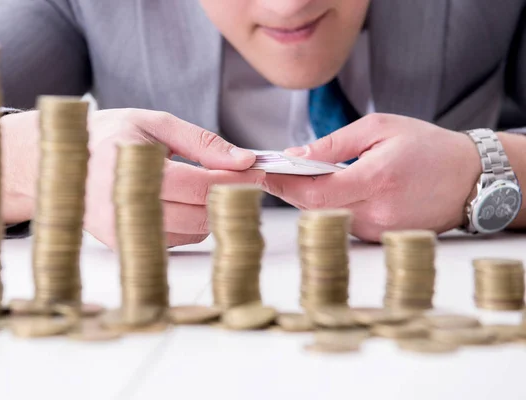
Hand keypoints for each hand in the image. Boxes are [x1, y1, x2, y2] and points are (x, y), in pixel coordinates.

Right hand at [0, 108, 263, 248]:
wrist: (59, 163)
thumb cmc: (108, 136)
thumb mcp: (154, 123)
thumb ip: (201, 142)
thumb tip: (243, 160)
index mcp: (131, 166)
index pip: (199, 185)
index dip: (236, 180)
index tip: (258, 171)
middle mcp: (123, 205)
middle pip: (201, 214)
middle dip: (228, 196)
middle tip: (239, 178)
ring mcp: (121, 230)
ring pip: (193, 232)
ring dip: (210, 211)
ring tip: (204, 186)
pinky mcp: (123, 244)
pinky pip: (175, 240)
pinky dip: (190, 222)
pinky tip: (181, 201)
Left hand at [262, 113, 481, 241]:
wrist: (472, 178)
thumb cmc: (428, 147)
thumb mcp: (380, 128)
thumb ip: (334, 143)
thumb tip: (294, 155)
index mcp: (375, 180)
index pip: (312, 192)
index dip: (281, 185)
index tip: (259, 174)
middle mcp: (375, 213)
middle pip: (312, 208)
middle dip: (288, 189)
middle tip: (269, 172)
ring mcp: (378, 230)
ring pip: (325, 217)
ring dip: (309, 197)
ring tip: (301, 176)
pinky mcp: (380, 238)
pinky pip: (343, 223)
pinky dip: (330, 206)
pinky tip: (333, 189)